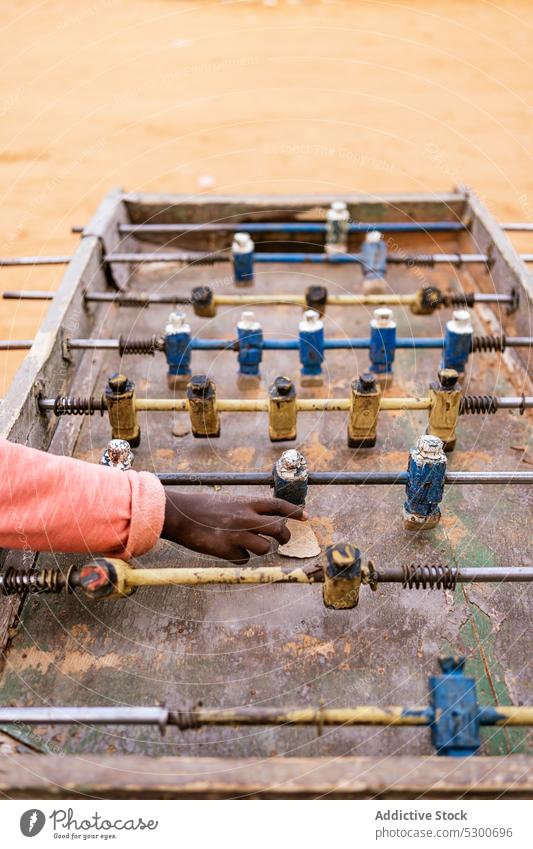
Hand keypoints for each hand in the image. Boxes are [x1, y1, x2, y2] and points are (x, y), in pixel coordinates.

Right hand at [161, 491, 306, 563]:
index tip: (306, 517)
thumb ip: (247, 509)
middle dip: (284, 537)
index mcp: (247, 503)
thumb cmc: (203, 507)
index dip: (295, 511)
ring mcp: (238, 535)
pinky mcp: (227, 550)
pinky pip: (243, 559)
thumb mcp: (229, 501)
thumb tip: (265, 519)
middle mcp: (246, 518)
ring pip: (264, 548)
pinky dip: (238, 557)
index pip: (278, 505)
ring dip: (258, 549)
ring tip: (246, 545)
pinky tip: (226, 550)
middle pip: (278, 530)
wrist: (181, 515)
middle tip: (282, 541)